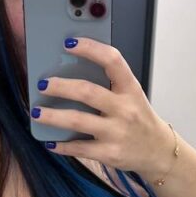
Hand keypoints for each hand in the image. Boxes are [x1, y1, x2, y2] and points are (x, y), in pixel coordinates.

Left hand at [30, 37, 174, 178]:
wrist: (158, 151)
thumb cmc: (139, 119)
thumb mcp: (132, 96)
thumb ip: (110, 84)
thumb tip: (70, 72)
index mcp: (130, 89)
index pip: (112, 61)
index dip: (90, 48)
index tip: (69, 43)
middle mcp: (125, 109)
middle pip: (87, 92)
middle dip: (60, 87)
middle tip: (43, 84)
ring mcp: (117, 132)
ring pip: (78, 120)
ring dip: (53, 116)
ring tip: (37, 112)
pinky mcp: (110, 153)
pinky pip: (80, 148)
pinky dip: (62, 145)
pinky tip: (50, 141)